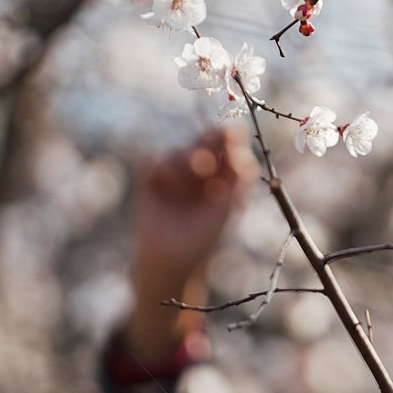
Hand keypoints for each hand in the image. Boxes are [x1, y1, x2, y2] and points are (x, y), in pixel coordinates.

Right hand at [135, 127, 257, 278]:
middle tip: (209, 152)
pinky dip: (163, 170)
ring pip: (180, 151)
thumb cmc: (206, 235)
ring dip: (184, 164)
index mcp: (223, 173)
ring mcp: (175, 174)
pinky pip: (155, 158)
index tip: (229, 132)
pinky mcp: (151, 179)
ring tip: (185, 188)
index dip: (229, 136)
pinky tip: (167, 188)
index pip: (227, 146)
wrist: (173, 259)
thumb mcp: (229, 204)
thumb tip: (241, 145)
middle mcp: (200, 170)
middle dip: (207, 142)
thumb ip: (238, 174)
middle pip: (203, 140)